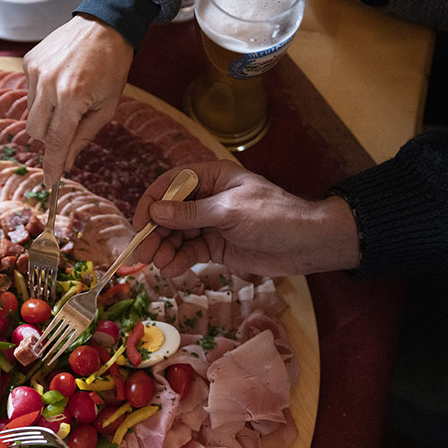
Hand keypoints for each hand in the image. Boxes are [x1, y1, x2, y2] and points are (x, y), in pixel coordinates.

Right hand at [23, 14, 133, 184]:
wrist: (104, 25)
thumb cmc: (112, 66)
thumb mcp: (106, 107)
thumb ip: (84, 137)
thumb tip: (67, 162)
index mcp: (72, 98)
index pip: (55, 141)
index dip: (52, 164)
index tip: (49, 181)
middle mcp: (48, 85)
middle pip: (36, 132)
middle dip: (50, 136)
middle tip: (70, 123)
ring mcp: (35, 71)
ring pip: (31, 113)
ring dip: (47, 114)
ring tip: (68, 95)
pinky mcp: (28, 62)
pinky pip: (29, 93)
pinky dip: (43, 95)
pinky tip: (60, 81)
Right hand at [129, 161, 361, 277]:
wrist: (306, 244)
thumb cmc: (274, 217)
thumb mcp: (230, 211)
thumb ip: (192, 213)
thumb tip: (156, 211)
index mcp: (212, 177)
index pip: (171, 184)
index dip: (152, 202)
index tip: (140, 223)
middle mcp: (207, 198)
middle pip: (169, 213)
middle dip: (155, 232)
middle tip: (144, 253)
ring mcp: (210, 224)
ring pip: (176, 235)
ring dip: (164, 249)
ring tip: (159, 264)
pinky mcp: (215, 246)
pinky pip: (189, 252)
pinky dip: (179, 261)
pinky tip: (173, 270)